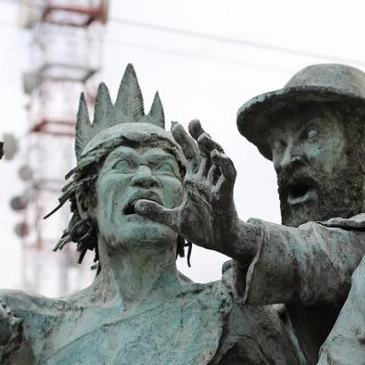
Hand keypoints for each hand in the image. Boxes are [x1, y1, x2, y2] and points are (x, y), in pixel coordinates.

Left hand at [135, 120, 254, 259]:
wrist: (220, 243)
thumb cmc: (202, 230)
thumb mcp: (173, 220)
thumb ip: (156, 211)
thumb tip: (136, 205)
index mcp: (194, 182)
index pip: (190, 155)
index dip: (184, 139)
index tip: (174, 125)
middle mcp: (206, 180)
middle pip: (204, 151)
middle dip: (199, 135)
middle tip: (192, 121)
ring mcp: (217, 186)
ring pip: (218, 160)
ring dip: (212, 146)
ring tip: (203, 136)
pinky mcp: (226, 195)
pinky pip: (229, 175)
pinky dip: (224, 164)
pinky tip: (217, 155)